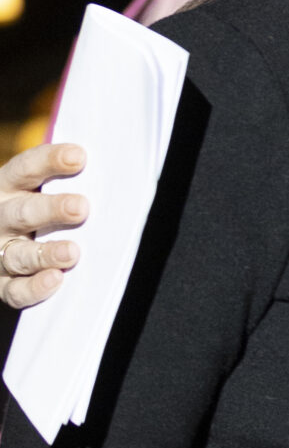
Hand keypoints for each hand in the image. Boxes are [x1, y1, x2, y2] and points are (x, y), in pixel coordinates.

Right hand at [1, 143, 86, 309]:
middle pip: (22, 212)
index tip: (79, 157)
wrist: (7, 249)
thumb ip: (72, 183)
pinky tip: (55, 280)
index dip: (49, 161)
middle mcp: (1, 218)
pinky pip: (15, 290)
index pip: (25, 169)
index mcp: (9, 187)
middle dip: (51, 209)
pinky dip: (34, 287)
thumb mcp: (43, 191)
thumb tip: (118, 173)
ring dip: (46, 253)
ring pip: (18, 254)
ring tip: (72, 253)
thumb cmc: (42, 213)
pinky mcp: (1, 284)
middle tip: (81, 207)